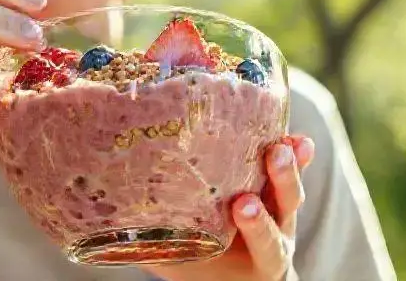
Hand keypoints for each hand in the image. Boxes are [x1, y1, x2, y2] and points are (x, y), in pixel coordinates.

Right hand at [143, 134, 315, 280]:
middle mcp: (278, 231)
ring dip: (288, 167)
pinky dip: (297, 153)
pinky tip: (297, 138)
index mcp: (262, 258)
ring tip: (280, 147)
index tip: (241, 207)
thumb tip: (107, 232)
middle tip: (262, 167)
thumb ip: (154, 250)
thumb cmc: (206, 270)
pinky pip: (295, 168)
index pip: (266, 245)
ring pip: (291, 188)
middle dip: (277, 189)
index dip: (258, 227)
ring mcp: (281, 208)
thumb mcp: (185, 265)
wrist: (237, 274)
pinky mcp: (279, 187)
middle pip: (286, 209)